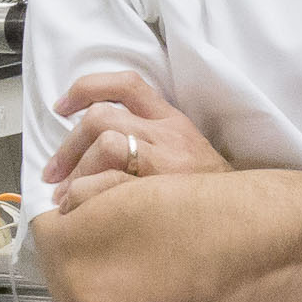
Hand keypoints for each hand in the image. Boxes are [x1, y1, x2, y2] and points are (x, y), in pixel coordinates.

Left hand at [48, 69, 229, 214]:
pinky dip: (88, 191)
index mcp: (171, 119)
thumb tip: (91, 148)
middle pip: (103, 117)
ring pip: (107, 143)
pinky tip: (80, 208)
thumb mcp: (184, 152)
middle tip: (53, 175)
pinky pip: (115, 179)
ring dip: (75, 169)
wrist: (248, 217)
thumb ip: (147, 140)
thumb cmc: (207, 193)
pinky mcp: (165, 186)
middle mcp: (169, 132)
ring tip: (64, 197)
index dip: (86, 89)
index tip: (61, 107)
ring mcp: (168, 158)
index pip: (127, 84)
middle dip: (68, 146)